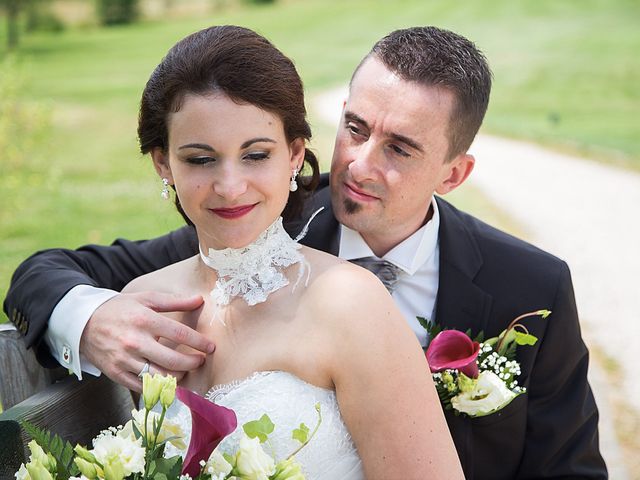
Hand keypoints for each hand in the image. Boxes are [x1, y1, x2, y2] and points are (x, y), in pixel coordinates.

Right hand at [80, 291, 213, 390]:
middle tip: (200, 361)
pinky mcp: (116, 374)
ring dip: (178, 377)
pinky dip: (158, 386)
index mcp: (144, 320)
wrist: (82, 322)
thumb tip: (200, 300)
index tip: (210, 347)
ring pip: (159, 377)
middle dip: (192, 363)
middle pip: (173, 360)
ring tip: (185, 371)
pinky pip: (142, 387)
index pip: (179, 334)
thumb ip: (174, 301)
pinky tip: (167, 380)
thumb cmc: (119, 309)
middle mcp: (135, 341)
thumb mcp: (146, 299)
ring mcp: (124, 360)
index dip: (199, 343)